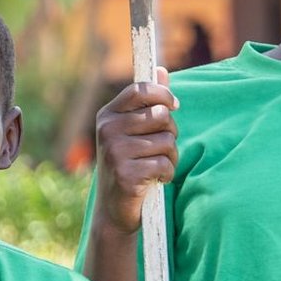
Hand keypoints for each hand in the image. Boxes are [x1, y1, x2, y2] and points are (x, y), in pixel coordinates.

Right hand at [91, 74, 179, 232]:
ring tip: (156, 167)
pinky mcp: (125, 174)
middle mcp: (107, 131)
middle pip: (161, 116)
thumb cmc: (128, 165)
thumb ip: (147, 103)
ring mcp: (114, 152)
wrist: (113, 210)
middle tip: (160, 148)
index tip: (174, 107)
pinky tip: (154, 181)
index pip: (140, 90)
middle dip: (170, 133)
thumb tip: (161, 70)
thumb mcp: (132, 132)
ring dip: (170, 157)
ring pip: (166, 142)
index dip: (163, 95)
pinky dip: (166, 174)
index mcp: (107, 116)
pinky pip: (164, 164)